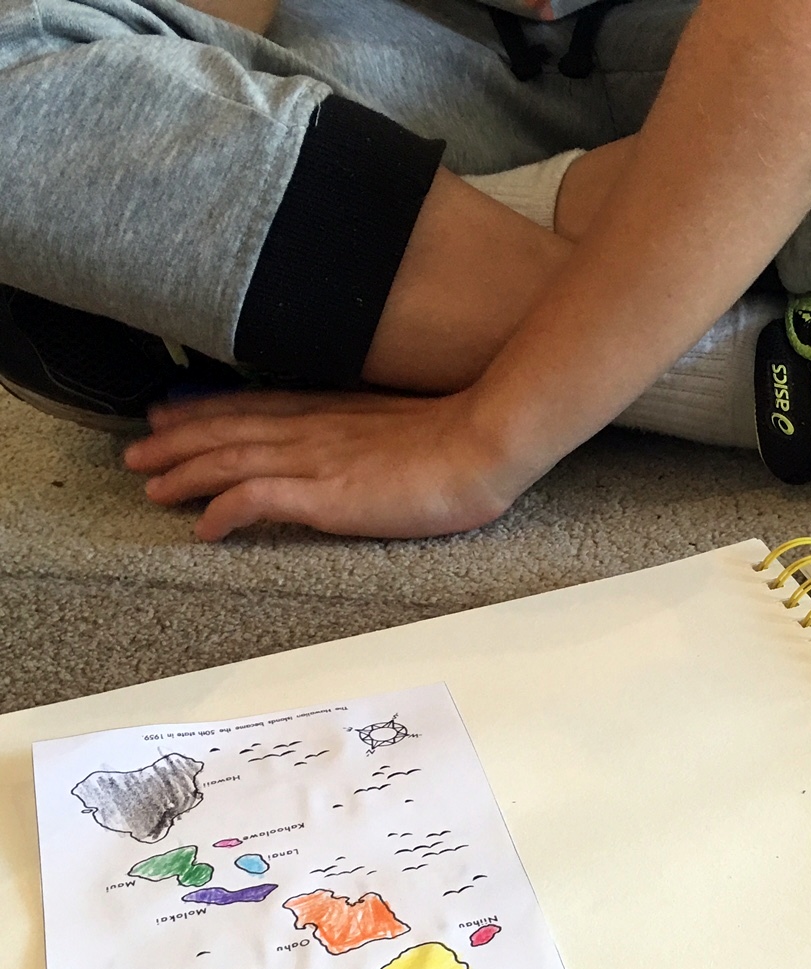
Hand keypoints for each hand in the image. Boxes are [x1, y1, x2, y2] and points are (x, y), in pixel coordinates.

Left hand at [122, 387, 532, 541]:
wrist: (481, 446)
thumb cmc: (459, 440)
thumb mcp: (403, 425)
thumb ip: (368, 431)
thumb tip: (356, 446)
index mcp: (332, 412)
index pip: (253, 407)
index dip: (204, 411)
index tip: (170, 414)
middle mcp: (312, 430)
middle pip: (227, 430)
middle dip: (176, 441)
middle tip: (138, 453)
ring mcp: (315, 460)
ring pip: (228, 460)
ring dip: (184, 473)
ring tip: (151, 487)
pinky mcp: (325, 494)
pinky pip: (257, 499)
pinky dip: (223, 510)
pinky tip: (203, 527)